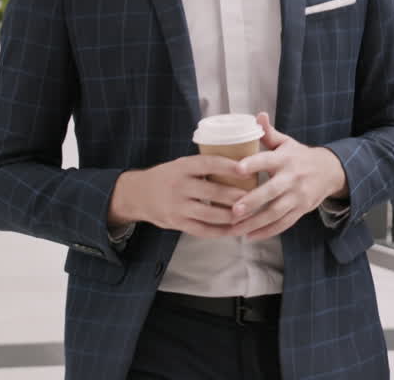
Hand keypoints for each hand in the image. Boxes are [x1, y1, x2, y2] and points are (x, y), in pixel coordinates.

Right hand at [108, 155, 256, 237]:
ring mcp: (177, 207)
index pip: (209, 164)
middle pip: (214, 192)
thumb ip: (204, 165)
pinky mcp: (177, 223)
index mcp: (182, 167)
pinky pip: (203, 230)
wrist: (137, 195)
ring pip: (211, 214)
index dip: (229, 167)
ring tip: (250, 214)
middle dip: (237, 196)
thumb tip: (241, 162)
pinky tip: (235, 229)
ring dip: (233, 216)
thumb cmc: (168, 176)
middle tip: (257, 196)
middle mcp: (179, 186)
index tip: (248, 169)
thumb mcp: (182, 164)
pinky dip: (221, 231)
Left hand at [231, 113, 348, 239]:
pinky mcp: (301, 210)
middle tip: (233, 210)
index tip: (237, 169)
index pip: (268, 160)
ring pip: (276, 212)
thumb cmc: (299, 156)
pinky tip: (249, 236)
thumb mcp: (286, 143)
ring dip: (255, 223)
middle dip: (253, 202)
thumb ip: (269, 133)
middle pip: (272, 192)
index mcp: (286, 159)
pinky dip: (267, 232)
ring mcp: (298, 196)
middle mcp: (292, 178)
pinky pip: (283, 224)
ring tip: (235, 229)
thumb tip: (258, 116)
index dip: (253, 164)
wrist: (330, 171)